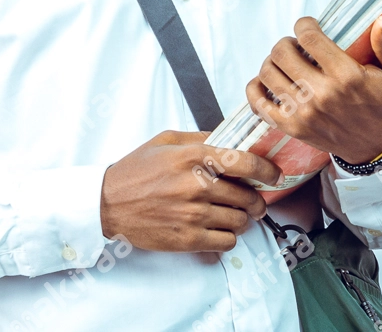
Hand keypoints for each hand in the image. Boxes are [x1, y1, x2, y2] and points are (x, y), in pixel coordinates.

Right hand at [100, 130, 281, 251]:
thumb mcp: (165, 141)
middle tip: (252, 200)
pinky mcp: (188, 239)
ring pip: (241, 221)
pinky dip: (228, 237)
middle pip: (248, 196)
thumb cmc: (135, 171)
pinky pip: (226, 242)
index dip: (266, 169)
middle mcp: (196, 185)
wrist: (107, 203)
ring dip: (242, 218)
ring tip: (233, 214)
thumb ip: (199, 138)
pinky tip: (218, 229)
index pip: (244, 162)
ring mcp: (193, 215)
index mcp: (192, 157)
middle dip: (255, 199)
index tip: (274, 174)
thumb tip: (228, 139)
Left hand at [245, 14, 381, 164]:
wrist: (374, 146)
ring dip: (273, 61)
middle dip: (287, 42)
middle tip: (297, 47)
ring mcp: (303, 113)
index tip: (308, 26)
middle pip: (282, 52)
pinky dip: (256, 87)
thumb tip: (381, 20)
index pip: (309, 37)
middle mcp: (321, 94)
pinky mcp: (290, 127)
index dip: (304, 24)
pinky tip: (267, 81)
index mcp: (347, 76)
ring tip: (286, 63)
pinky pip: (258, 102)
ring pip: (267, 72)